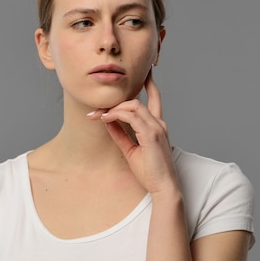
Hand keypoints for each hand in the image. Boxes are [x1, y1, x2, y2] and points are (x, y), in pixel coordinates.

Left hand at [88, 71, 178, 194]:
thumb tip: (107, 121)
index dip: (148, 83)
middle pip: (137, 100)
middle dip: (116, 100)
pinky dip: (117, 114)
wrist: (163, 187)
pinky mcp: (152, 135)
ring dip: (113, 108)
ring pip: (133, 105)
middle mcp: (159, 124)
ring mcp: (157, 128)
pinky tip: (106, 119)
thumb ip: (120, 134)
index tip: (140, 72)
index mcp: (157, 126)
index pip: (154, 98)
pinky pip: (132, 116)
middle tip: (96, 110)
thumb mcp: (130, 150)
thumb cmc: (150, 172)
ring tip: (98, 115)